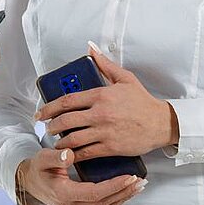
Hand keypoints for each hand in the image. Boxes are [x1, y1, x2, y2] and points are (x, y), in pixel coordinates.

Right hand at [17, 148, 145, 204]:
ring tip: (136, 187)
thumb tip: (68, 154)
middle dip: (124, 192)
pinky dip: (115, 202)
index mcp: (62, 194)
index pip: (94, 194)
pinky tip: (124, 194)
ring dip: (122, 199)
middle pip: (103, 203)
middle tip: (139, 181)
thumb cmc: (37, 170)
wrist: (30, 183)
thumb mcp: (42, 159)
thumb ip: (55, 156)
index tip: (128, 177)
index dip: (113, 186)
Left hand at [35, 43, 175, 159]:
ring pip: (73, 138)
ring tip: (57, 142)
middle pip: (65, 121)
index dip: (49, 108)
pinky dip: (74, 155)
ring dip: (60, 142)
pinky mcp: (110, 147)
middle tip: (47, 128)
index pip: (67, 101)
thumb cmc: (143, 102)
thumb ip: (105, 64)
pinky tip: (69, 154)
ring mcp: (104, 131)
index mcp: (101, 95)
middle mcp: (100, 113)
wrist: (162, 123)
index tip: (41, 113)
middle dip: (52, 126)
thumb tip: (91, 49)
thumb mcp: (125, 78)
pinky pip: (86, 152)